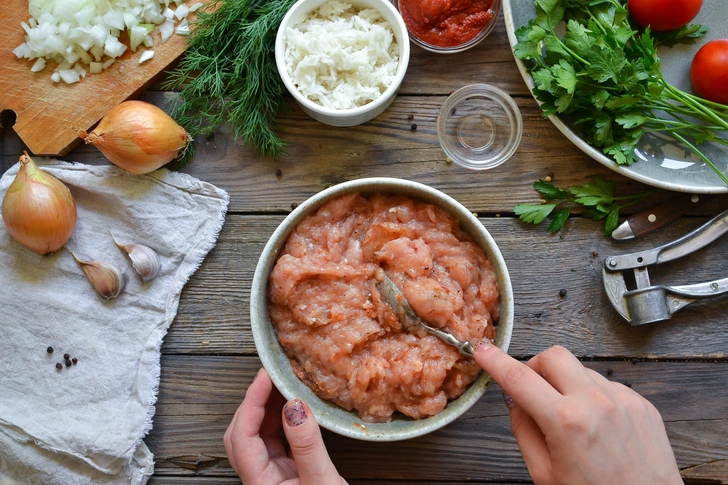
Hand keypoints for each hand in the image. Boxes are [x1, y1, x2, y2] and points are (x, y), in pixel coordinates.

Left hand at [224, 368, 347, 484]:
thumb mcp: (323, 482)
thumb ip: (307, 445)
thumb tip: (295, 406)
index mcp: (259, 484)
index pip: (242, 436)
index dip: (251, 401)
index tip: (266, 375)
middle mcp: (258, 479)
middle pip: (240, 434)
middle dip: (254, 401)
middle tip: (273, 376)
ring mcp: (270, 476)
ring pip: (256, 435)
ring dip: (267, 408)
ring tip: (285, 385)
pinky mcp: (285, 473)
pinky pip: (275, 440)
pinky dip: (281, 419)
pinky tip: (295, 406)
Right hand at [473, 341, 681, 484]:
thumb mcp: (544, 474)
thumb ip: (524, 431)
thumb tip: (515, 399)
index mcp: (566, 422)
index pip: (519, 379)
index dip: (495, 361)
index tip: (483, 350)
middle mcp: (596, 402)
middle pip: (553, 356)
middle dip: (536, 367)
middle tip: (533, 391)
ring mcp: (623, 399)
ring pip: (581, 370)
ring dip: (567, 385)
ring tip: (573, 420)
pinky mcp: (641, 403)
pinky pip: (606, 386)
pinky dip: (593, 398)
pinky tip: (597, 426)